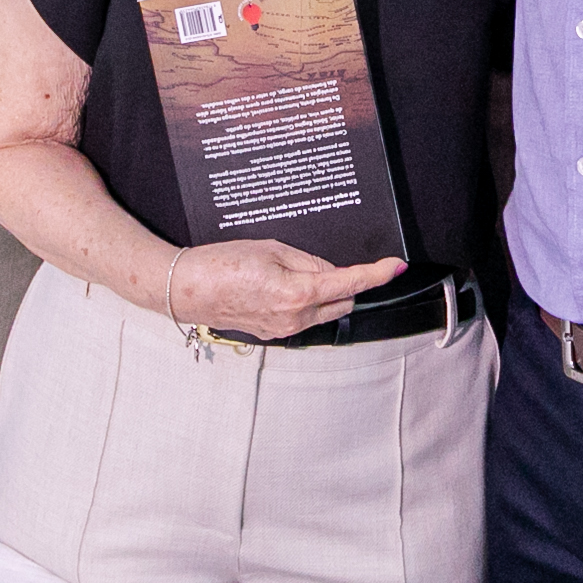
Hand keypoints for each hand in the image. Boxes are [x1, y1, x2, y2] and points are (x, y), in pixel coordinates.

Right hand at [161, 241, 403, 340]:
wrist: (186, 288)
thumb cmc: (223, 262)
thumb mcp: (271, 249)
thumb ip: (309, 261)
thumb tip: (332, 271)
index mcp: (299, 293)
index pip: (350, 283)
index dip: (377, 273)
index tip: (396, 265)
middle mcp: (296, 318)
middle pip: (342, 301)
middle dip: (344, 282)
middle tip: (315, 261)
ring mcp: (284, 330)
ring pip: (323, 311)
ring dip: (323, 293)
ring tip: (287, 271)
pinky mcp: (272, 333)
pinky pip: (302, 318)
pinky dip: (303, 302)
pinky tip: (277, 286)